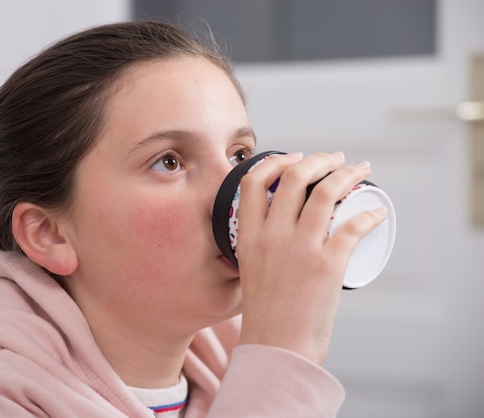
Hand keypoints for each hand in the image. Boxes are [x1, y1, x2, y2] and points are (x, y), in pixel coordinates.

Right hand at [236, 152, 386, 363]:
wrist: (277, 347)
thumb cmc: (267, 313)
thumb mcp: (251, 268)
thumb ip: (260, 244)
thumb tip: (283, 226)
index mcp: (248, 237)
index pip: (252, 182)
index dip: (274, 161)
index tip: (293, 157)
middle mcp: (271, 237)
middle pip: (294, 177)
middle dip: (318, 159)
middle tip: (334, 159)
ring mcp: (300, 249)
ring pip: (325, 192)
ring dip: (346, 174)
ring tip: (358, 169)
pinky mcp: (328, 264)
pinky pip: (353, 226)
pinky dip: (369, 214)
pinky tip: (376, 211)